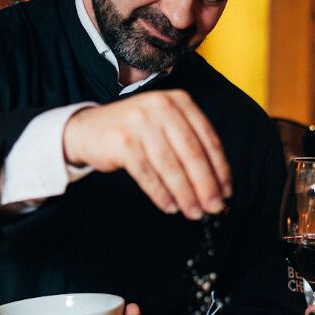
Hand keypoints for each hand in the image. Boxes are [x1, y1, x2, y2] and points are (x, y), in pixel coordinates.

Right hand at [62, 90, 230, 219]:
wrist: (88, 129)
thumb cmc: (138, 132)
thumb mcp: (168, 126)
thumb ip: (192, 145)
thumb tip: (219, 184)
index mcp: (180, 102)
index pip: (209, 140)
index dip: (220, 169)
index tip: (227, 192)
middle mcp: (162, 107)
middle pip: (192, 154)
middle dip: (206, 185)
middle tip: (214, 207)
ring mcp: (141, 122)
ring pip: (171, 166)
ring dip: (185, 194)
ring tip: (194, 212)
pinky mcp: (123, 141)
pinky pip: (148, 174)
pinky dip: (161, 194)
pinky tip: (170, 207)